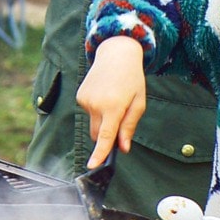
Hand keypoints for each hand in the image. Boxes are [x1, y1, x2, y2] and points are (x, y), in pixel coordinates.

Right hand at [76, 37, 145, 168]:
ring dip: (102, 120)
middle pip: (97, 134)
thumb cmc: (132, 78)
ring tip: (113, 99)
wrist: (117, 53)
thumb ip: (129, 126)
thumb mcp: (138, 101)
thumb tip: (123, 148)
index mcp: (113, 106)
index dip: (99, 153)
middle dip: (107, 134)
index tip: (92, 166)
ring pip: (93, 124)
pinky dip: (96, 110)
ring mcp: (85, 100)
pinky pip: (89, 113)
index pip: (104, 136)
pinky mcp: (80, 96)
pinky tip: (105, 94)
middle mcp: (96, 104)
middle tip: (120, 118)